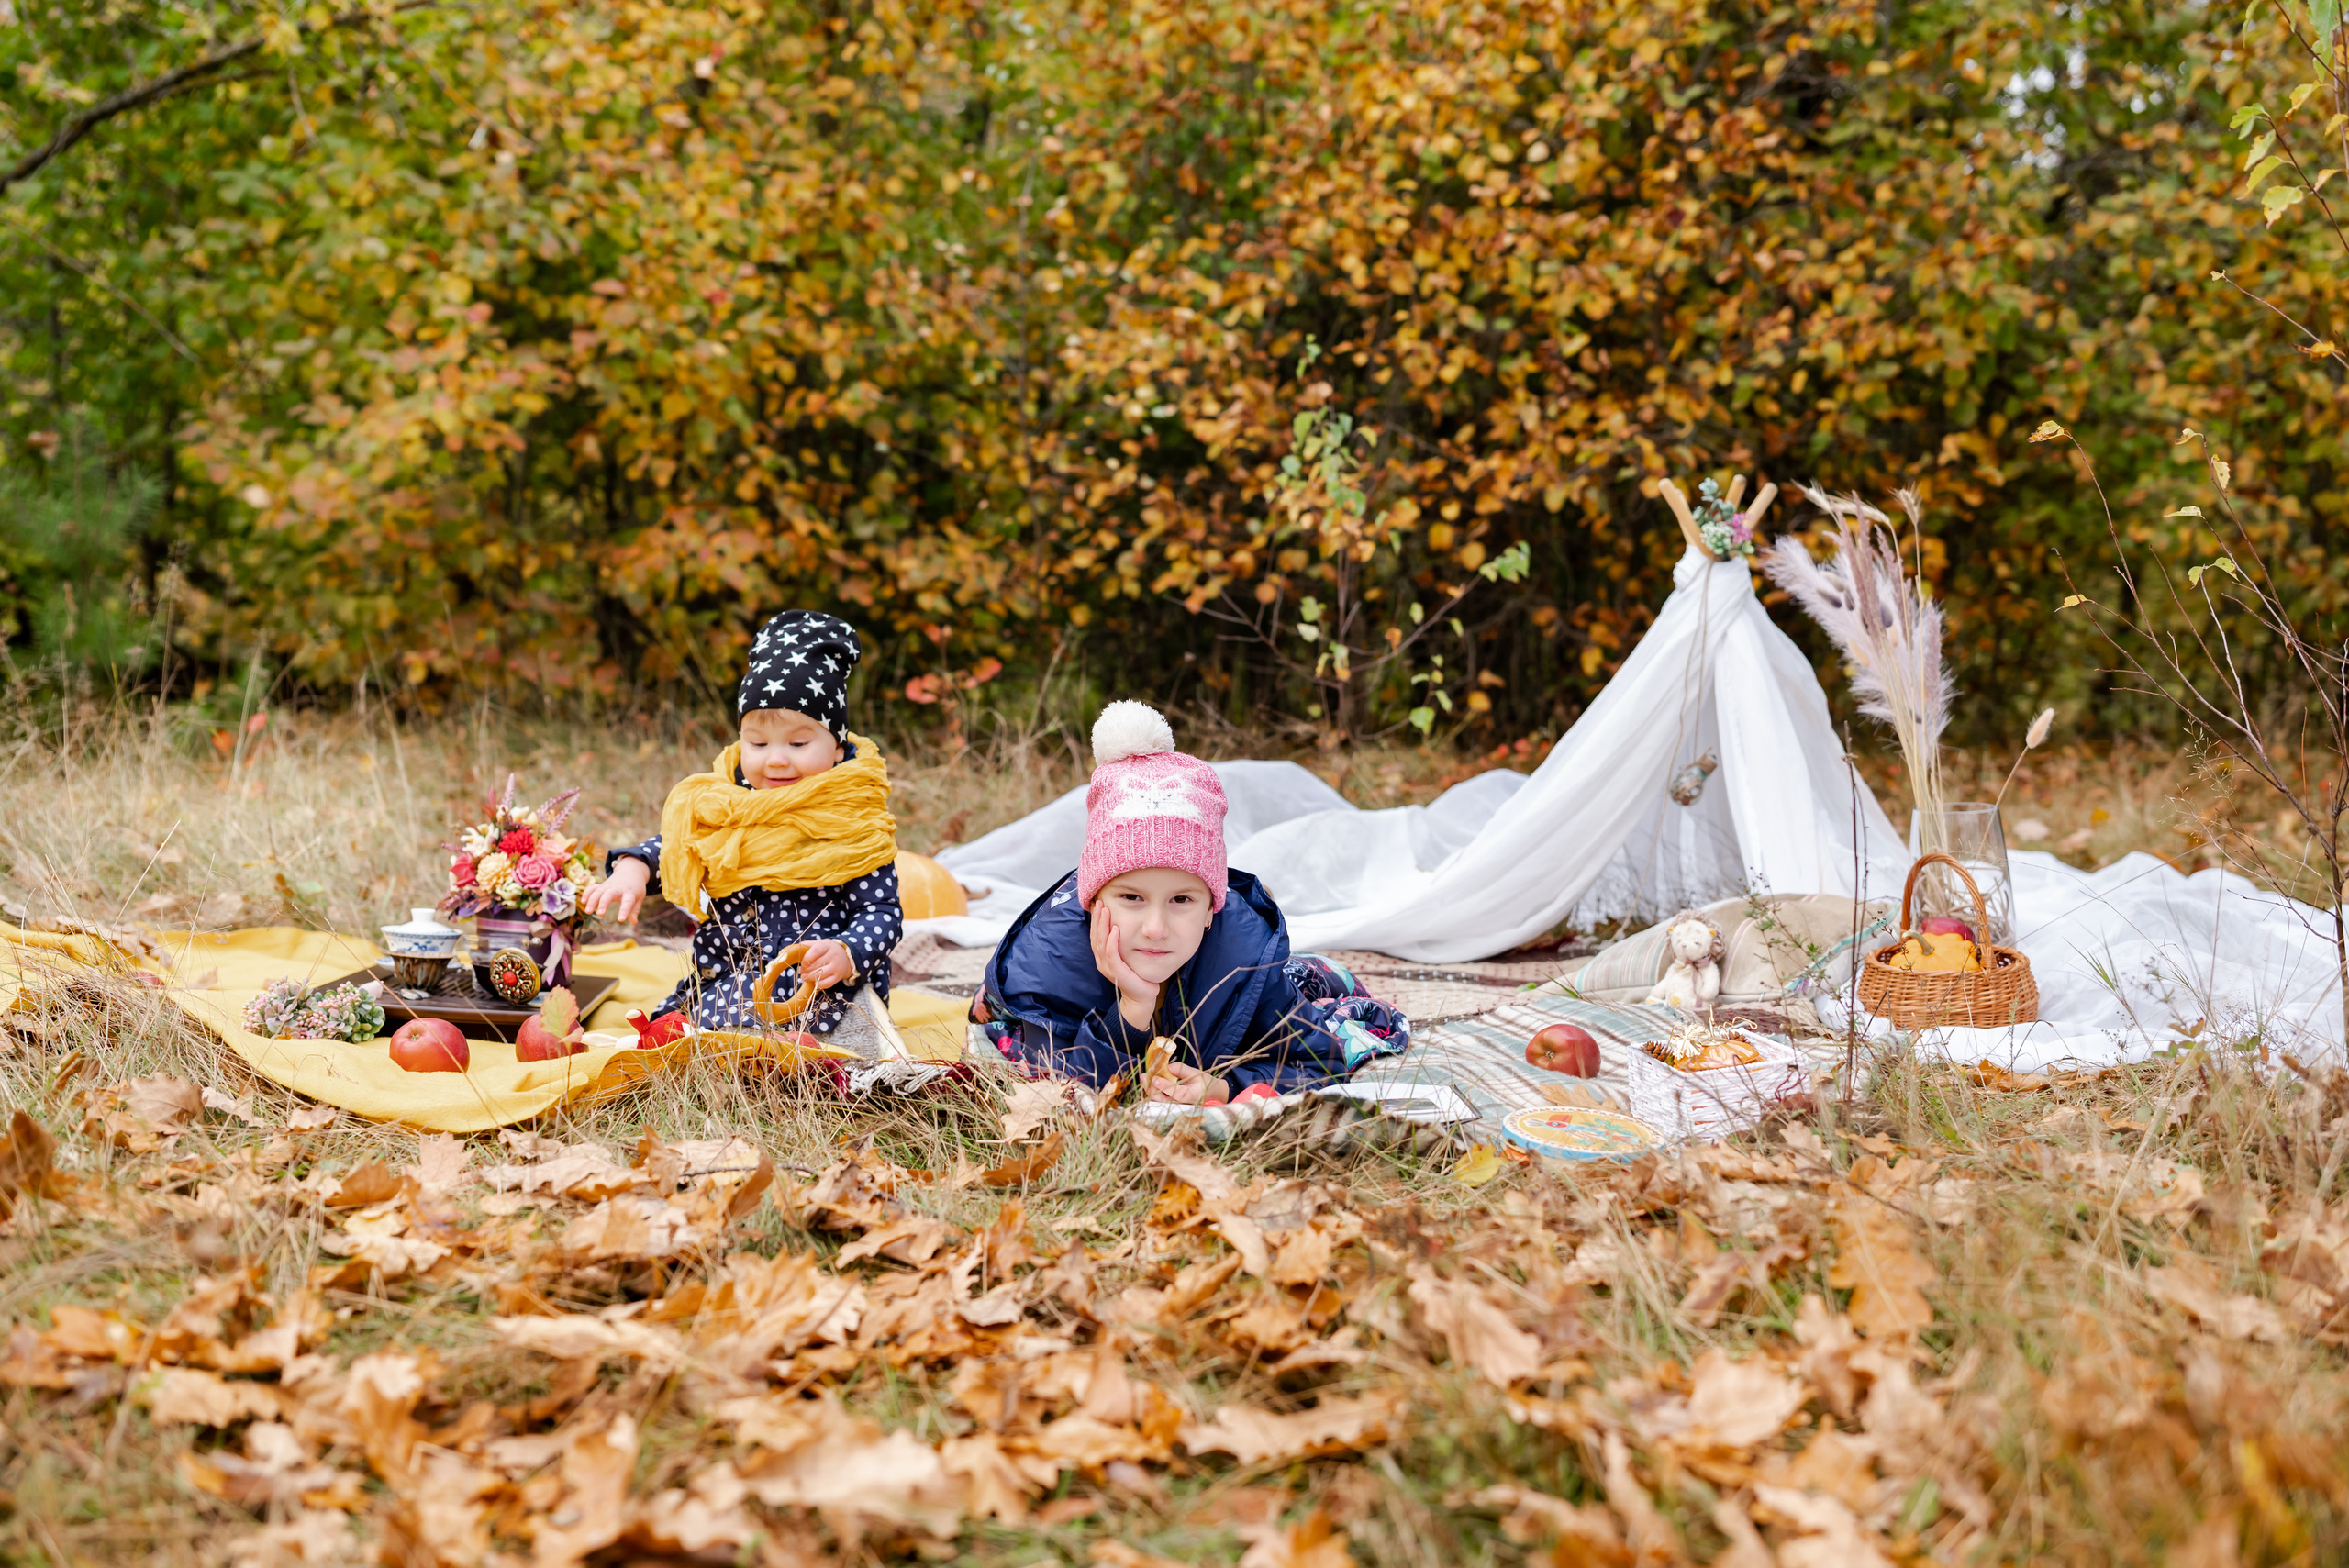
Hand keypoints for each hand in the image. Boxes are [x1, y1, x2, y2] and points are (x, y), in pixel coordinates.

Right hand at [583, 858, 650, 921]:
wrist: (630, 872)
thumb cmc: (635, 888)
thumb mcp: (639, 898)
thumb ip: (635, 910)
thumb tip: (634, 922)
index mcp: (629, 893)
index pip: (627, 902)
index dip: (624, 910)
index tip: (621, 920)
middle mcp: (618, 888)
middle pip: (610, 894)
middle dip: (604, 903)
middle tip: (600, 914)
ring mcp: (608, 886)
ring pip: (599, 891)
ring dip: (592, 900)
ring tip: (588, 911)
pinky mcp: (602, 885)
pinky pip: (593, 888)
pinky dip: (587, 893)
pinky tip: (583, 902)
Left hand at [797, 939, 854, 989]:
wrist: (845, 957)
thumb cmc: (827, 950)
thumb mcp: (819, 943)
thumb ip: (806, 946)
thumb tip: (791, 950)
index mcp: (827, 945)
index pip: (815, 951)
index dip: (806, 959)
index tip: (802, 963)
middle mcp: (833, 956)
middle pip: (816, 965)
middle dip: (805, 970)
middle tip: (801, 971)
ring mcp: (836, 967)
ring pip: (820, 975)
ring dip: (809, 978)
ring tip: (804, 977)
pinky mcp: (838, 977)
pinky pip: (826, 984)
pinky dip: (817, 984)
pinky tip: (814, 981)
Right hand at [1090, 897, 1158, 1029]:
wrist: (1142, 995)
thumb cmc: (1136, 973)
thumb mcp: (1127, 954)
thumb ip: (1121, 942)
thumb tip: (1122, 922)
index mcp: (1102, 956)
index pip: (1095, 934)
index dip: (1095, 919)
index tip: (1098, 903)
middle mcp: (1101, 961)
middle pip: (1095, 936)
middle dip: (1097, 918)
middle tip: (1100, 902)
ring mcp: (1107, 967)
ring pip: (1101, 943)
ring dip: (1102, 925)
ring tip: (1105, 910)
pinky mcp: (1116, 973)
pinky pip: (1111, 955)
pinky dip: (1112, 941)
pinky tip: (1114, 929)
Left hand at [1146, 1060, 1228, 1106]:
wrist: (1212, 1095)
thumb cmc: (1204, 1082)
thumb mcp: (1195, 1073)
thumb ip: (1180, 1069)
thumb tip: (1165, 1067)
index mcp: (1191, 1096)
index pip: (1176, 1093)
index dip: (1165, 1086)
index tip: (1155, 1078)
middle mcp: (1182, 1104)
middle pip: (1164, 1100)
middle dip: (1152, 1088)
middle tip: (1144, 1076)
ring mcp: (1176, 1108)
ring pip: (1159, 1102)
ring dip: (1150, 1090)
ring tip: (1144, 1078)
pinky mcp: (1171, 1107)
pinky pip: (1159, 1101)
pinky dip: (1153, 1092)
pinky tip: (1148, 1084)